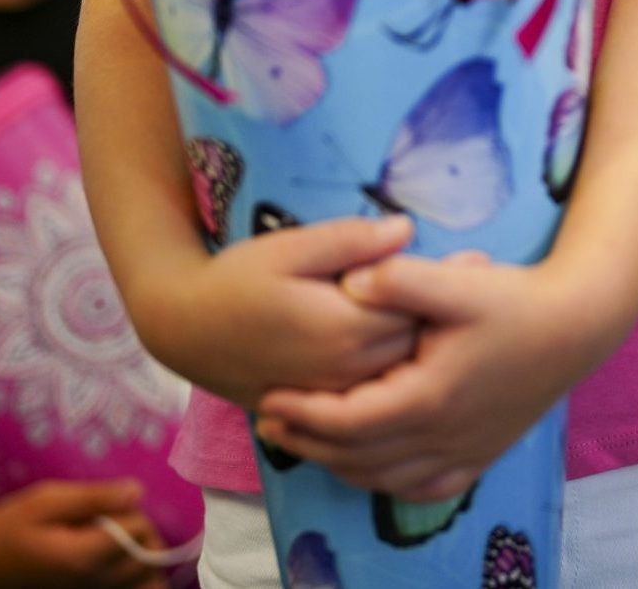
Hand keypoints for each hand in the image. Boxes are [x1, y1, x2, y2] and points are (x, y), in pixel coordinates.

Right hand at [0, 481, 166, 588]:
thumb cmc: (8, 528)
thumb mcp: (47, 501)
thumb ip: (95, 498)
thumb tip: (138, 492)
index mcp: (83, 558)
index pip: (140, 531)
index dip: (131, 512)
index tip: (109, 506)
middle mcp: (93, 585)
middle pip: (149, 559)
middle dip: (142, 535)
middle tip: (114, 523)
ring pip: (147, 585)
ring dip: (144, 563)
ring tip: (120, 546)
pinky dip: (134, 582)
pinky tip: (119, 566)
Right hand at [134, 217, 418, 408]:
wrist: (183, 330)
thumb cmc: (237, 280)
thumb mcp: (290, 248)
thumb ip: (351, 240)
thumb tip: (408, 228)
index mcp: (344, 330)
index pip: (418, 311)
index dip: (437, 286)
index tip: (454, 264)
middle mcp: (343, 373)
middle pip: (414, 346)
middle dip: (428, 316)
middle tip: (436, 284)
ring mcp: (331, 399)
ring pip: (396, 374)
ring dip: (411, 345)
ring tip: (415, 310)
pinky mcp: (318, 409)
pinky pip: (370, 394)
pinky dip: (386, 369)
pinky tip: (382, 340)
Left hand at [254, 250, 633, 500]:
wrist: (580, 325)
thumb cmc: (517, 300)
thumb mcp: (458, 279)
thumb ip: (398, 278)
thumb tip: (347, 283)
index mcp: (429, 396)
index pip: (347, 421)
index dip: (303, 412)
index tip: (268, 396)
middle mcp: (442, 437)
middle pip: (357, 455)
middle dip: (308, 440)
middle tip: (271, 421)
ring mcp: (463, 452)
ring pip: (384, 477)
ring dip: (338, 463)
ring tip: (306, 440)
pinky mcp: (481, 455)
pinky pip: (421, 489)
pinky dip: (385, 482)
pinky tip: (372, 467)